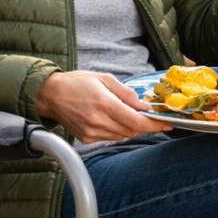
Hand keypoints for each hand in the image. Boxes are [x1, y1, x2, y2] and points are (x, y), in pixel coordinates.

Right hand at [35, 71, 171, 142]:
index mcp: (104, 103)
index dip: (154, 125)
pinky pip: (110, 137)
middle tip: (149, 117)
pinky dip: (117, 130)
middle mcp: (98, 120)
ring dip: (130, 127)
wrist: (51, 95)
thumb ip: (125, 93)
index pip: (136, 121)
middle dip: (144, 125)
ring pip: (122, 135)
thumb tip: (143, 105)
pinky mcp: (86, 138)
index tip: (167, 124)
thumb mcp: (104, 79)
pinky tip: (111, 119)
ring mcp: (91, 132)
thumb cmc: (77, 83)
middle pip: (132, 130)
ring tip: (125, 114)